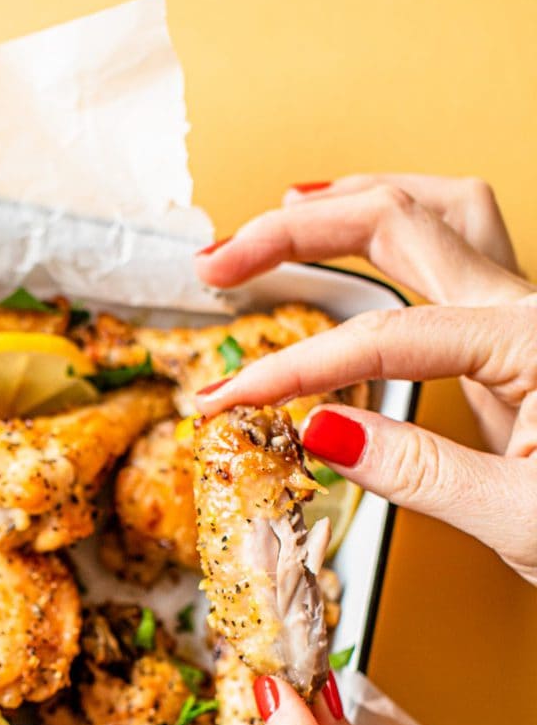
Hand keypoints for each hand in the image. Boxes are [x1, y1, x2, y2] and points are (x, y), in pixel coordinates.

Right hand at [193, 175, 536, 584]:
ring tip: (278, 220)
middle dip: (295, 232)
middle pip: (401, 218)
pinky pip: (449, 252)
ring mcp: (526, 319)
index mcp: (536, 344)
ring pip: (436, 209)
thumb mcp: (522, 522)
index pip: (383, 337)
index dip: (291, 367)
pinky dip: (390, 233)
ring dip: (352, 203)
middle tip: (219, 266)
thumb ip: (418, 473)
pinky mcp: (518, 342)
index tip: (227, 399)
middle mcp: (531, 311)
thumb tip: (321, 433)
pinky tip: (350, 253)